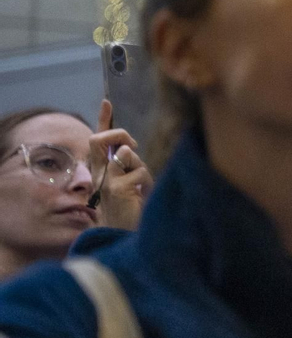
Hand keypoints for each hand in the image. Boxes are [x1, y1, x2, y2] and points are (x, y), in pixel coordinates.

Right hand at [87, 100, 150, 231]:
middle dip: (120, 134)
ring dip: (141, 166)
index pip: (99, 141)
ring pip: (126, 154)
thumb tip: (129, 148)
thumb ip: (129, 164)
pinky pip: (139, 171)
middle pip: (101, 139)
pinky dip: (147, 181)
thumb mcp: (132, 181)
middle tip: (135, 146)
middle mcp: (99, 174)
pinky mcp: (116, 189)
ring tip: (142, 187)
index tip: (107, 102)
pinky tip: (142, 196)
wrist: (126, 235)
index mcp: (102, 170)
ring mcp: (105, 181)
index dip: (103, 120)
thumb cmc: (132, 209)